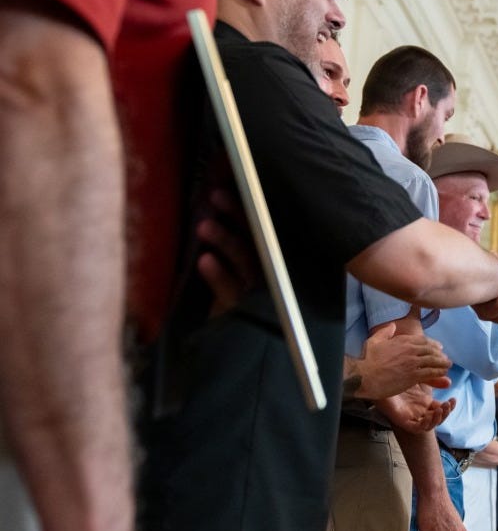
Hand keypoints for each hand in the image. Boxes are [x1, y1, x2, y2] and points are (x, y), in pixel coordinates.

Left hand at [196, 188, 261, 315]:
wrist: (232, 345)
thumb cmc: (223, 303)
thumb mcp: (224, 270)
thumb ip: (220, 246)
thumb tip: (203, 208)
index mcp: (259, 257)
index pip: (254, 225)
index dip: (242, 205)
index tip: (225, 185)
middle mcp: (262, 269)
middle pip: (253, 235)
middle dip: (237, 214)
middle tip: (216, 195)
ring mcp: (255, 289)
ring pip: (244, 259)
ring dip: (225, 239)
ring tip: (203, 226)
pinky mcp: (243, 309)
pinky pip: (231, 289)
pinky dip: (218, 274)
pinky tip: (204, 261)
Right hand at [351, 324, 451, 399]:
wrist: (365, 376)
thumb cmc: (367, 359)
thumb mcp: (374, 340)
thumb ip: (385, 332)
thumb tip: (393, 325)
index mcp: (402, 341)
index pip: (423, 340)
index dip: (433, 344)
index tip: (439, 347)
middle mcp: (410, 350)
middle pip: (430, 350)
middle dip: (439, 354)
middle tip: (445, 357)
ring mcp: (413, 363)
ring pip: (432, 361)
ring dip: (442, 363)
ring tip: (448, 365)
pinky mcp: (413, 376)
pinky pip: (430, 373)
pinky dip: (438, 372)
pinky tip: (443, 374)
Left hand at [376, 385, 454, 433]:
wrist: (377, 380)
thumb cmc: (395, 378)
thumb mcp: (418, 377)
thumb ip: (432, 378)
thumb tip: (449, 380)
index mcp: (424, 402)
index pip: (440, 408)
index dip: (448, 407)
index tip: (453, 399)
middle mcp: (419, 411)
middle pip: (437, 418)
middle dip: (445, 413)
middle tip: (449, 404)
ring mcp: (411, 416)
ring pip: (429, 425)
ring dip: (438, 419)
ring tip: (441, 409)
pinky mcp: (403, 421)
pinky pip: (417, 428)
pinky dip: (425, 424)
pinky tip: (429, 416)